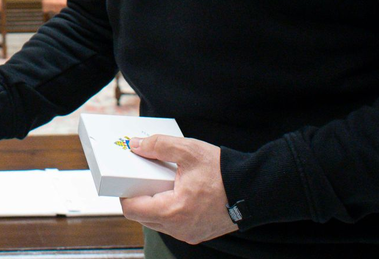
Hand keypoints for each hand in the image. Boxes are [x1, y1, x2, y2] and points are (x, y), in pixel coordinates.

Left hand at [119, 134, 237, 244]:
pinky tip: (177, 193)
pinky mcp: (198, 234)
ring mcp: (189, 234)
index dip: (124, 193)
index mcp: (172, 211)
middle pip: (143, 217)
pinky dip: (169, 210)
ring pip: (158, 223)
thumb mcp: (189, 151)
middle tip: (144, 178)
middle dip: (140, 197)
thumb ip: (159, 146)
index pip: (132, 210)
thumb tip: (136, 146)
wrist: (254, 190)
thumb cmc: (224, 173)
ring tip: (163, 184)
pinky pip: (173, 226)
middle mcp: (178, 228)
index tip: (126, 180)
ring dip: (155, 205)